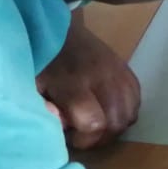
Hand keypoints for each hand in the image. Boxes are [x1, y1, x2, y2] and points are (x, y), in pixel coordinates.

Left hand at [36, 13, 140, 149]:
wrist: (58, 29)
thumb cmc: (41, 62)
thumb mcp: (31, 86)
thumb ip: (44, 108)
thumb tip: (63, 126)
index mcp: (73, 83)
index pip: (94, 122)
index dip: (85, 139)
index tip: (71, 138)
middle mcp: (101, 78)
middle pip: (116, 122)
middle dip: (101, 138)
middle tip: (84, 135)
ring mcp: (117, 72)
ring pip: (130, 113)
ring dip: (116, 127)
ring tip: (98, 125)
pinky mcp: (125, 68)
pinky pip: (137, 98)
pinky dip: (127, 111)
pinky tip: (111, 112)